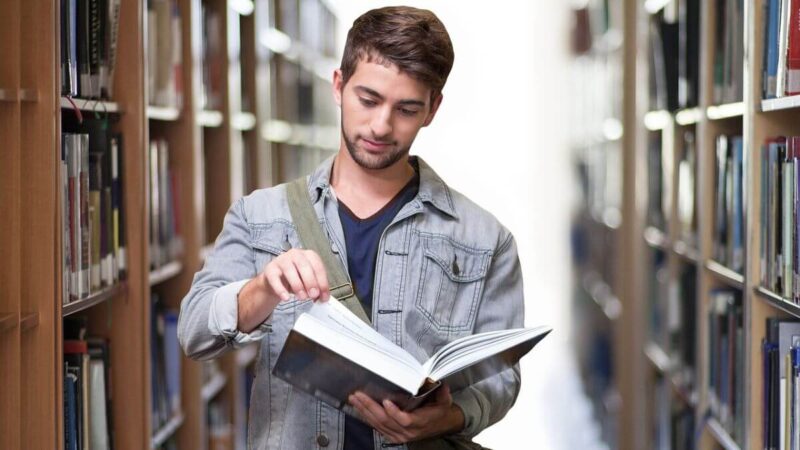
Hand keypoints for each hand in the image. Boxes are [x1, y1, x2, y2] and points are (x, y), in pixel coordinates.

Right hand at [237, 249, 328, 331]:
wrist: (275, 280)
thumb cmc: (295, 279)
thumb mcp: (308, 282)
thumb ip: (316, 288)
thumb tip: (323, 297)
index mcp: (308, 255)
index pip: (318, 266)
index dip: (322, 282)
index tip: (324, 296)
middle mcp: (295, 254)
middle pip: (304, 265)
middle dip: (310, 282)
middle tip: (313, 295)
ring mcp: (281, 260)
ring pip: (290, 270)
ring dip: (297, 285)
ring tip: (302, 297)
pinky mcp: (270, 269)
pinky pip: (275, 279)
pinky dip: (281, 289)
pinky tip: (286, 298)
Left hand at [348, 384, 464, 443]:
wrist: (440, 425)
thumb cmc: (439, 411)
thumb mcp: (444, 401)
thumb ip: (442, 393)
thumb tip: (440, 383)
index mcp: (420, 422)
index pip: (405, 420)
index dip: (394, 412)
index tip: (386, 401)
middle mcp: (408, 431)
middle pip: (386, 421)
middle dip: (370, 407)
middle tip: (359, 395)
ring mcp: (399, 435)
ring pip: (378, 424)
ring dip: (365, 411)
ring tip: (355, 399)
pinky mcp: (393, 436)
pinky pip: (377, 428)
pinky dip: (367, 417)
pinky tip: (359, 408)